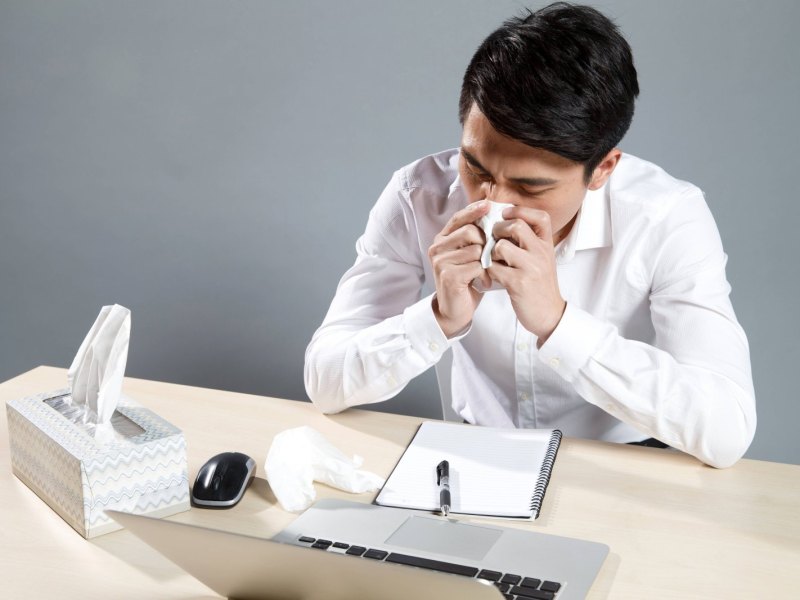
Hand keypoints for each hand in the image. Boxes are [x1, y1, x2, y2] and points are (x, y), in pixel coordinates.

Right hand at [428, 201, 491, 336]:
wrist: (454, 311)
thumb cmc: (465, 281)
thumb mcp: (468, 255)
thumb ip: (473, 238)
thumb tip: (491, 214)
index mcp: (441, 240)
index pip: (458, 218)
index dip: (473, 210)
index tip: (489, 205)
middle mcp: (437, 248)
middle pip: (470, 231)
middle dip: (486, 242)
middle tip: (491, 256)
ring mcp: (441, 262)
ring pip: (475, 249)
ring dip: (486, 261)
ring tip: (486, 272)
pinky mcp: (448, 276)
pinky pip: (476, 266)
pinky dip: (485, 274)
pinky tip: (484, 282)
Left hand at [487, 206, 566, 343]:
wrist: (549, 314)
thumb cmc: (540, 286)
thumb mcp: (541, 260)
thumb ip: (529, 242)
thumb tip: (506, 222)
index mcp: (547, 245)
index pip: (541, 216)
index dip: (520, 210)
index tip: (505, 214)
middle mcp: (541, 253)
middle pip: (516, 226)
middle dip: (498, 230)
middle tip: (493, 240)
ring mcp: (530, 268)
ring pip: (501, 246)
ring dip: (490, 252)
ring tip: (493, 261)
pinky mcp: (518, 283)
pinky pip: (494, 267)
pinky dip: (488, 270)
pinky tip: (492, 276)